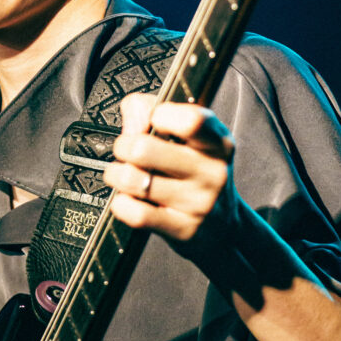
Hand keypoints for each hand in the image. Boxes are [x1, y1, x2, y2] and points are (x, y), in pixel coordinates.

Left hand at [103, 93, 238, 255]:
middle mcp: (213, 171)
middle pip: (144, 148)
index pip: (188, 120)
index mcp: (218, 142)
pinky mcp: (184, 230)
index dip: (158, 115)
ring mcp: (199, 203)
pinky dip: (121, 205)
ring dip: (116, 175)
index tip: (153, 121)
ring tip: (121, 174)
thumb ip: (157, 113)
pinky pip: (136, 214)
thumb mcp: (192, 142)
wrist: (223, 230)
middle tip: (125, 150)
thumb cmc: (199, 177)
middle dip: (123, 146)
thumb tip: (132, 110)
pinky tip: (128, 200)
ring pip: (134, 180)